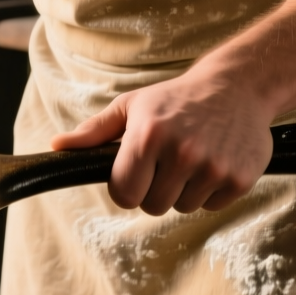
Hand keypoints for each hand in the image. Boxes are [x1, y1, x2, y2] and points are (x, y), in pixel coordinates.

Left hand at [49, 69, 277, 215]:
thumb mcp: (131, 106)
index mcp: (148, 136)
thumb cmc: (174, 98)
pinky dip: (210, 190)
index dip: (126, 188)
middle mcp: (181, 153)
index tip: (135, 173)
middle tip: (166, 162)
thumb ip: (94, 131)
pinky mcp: (240, 178)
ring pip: (184, 207)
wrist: (236, 87)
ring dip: (184, 190)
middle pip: (153, 206)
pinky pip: (212, 205)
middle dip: (155, 190)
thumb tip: (56, 146)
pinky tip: (213, 160)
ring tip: (191, 157)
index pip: (124, 195)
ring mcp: (213, 168)